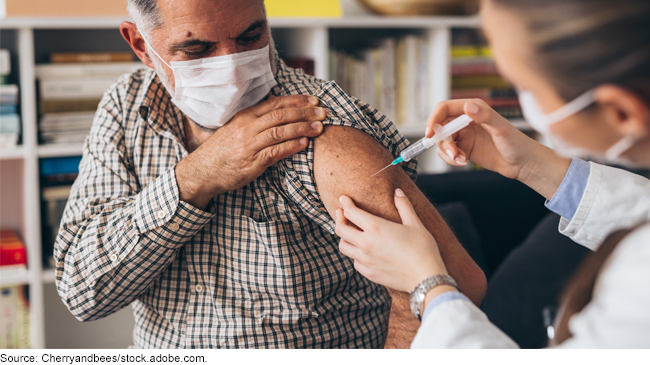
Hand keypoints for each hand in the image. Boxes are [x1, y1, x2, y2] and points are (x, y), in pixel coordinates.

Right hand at [176, 95, 325, 208]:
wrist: (202, 171)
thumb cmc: (221, 151)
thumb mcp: (235, 128)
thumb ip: (255, 120)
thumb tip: (277, 109)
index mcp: (245, 116)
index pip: (275, 103)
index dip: (297, 101)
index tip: (313, 100)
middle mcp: (247, 128)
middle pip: (281, 115)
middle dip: (305, 113)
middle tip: (323, 112)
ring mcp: (249, 145)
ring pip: (281, 131)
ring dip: (303, 128)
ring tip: (320, 128)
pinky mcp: (252, 162)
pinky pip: (275, 152)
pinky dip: (291, 146)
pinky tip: (304, 143)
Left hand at [335, 189, 447, 292]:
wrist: (426, 278)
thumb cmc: (423, 249)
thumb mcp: (415, 224)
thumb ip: (404, 206)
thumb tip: (397, 191)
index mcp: (376, 227)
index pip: (351, 212)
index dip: (345, 203)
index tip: (344, 199)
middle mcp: (366, 243)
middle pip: (340, 229)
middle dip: (339, 218)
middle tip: (341, 213)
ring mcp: (365, 260)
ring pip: (343, 246)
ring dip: (344, 237)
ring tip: (350, 232)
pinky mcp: (369, 273)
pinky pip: (354, 261)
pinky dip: (355, 254)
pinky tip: (362, 251)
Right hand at [426, 99, 570, 199]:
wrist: (523, 163)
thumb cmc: (517, 143)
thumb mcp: (501, 128)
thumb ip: (484, 116)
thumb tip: (467, 107)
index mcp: (473, 109)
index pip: (444, 108)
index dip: (433, 119)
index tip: (430, 133)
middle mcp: (465, 120)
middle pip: (440, 127)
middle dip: (442, 141)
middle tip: (453, 153)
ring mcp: (463, 135)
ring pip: (441, 141)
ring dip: (446, 152)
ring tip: (461, 160)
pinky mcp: (463, 148)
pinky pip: (447, 153)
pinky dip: (451, 159)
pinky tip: (463, 162)